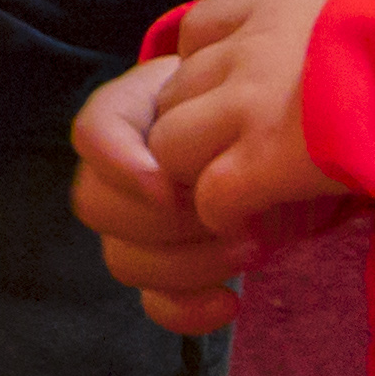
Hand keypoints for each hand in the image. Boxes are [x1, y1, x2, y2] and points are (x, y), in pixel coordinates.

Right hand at [74, 53, 253, 333]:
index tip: (170, 185)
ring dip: (186, 264)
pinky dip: (188, 310)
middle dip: (164, 221)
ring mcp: (138, 229)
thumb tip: (198, 65)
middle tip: (231, 216)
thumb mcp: (239, 78)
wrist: (284, 136)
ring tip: (253, 248)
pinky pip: (154, 303)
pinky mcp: (167, 272)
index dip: (120, 166)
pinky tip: (230, 302)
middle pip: (95, 205)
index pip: (91, 135)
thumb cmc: (257, 101)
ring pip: (124, 261)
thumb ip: (211, 79)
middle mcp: (120, 175)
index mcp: (130, 117)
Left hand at [144, 0, 350, 238]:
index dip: (204, 71)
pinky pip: (209, 196)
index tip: (232, 101)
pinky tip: (257, 224)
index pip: (199, 29)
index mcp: (281, 3)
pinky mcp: (266, 156)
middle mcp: (254, 45)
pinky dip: (224, 217)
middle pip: (174, 92)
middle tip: (232, 164)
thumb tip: (343, 57)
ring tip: (241, 198)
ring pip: (171, 144)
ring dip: (198, 177)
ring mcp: (252, 100)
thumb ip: (336, 29)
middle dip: (194, 133)